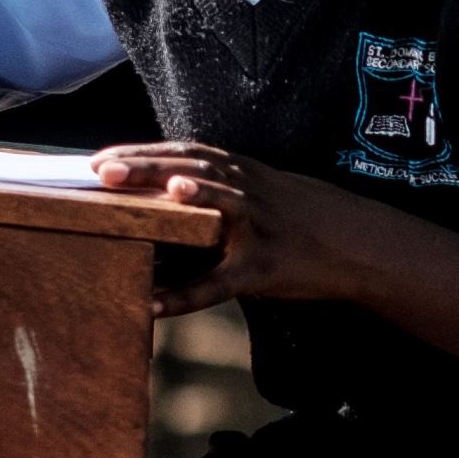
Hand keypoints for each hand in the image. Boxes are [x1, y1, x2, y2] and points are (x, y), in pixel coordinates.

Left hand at [88, 143, 372, 315]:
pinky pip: (219, 283)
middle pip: (190, 169)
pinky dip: (185, 295)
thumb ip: (222, 189)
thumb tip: (168, 193)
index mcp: (242, 173)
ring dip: (172, 199)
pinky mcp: (264, 267)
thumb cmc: (304, 221)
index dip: (143, 152)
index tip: (100, 158)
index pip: (186, 153)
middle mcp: (248, 191)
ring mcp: (258, 227)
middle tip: (100, 170)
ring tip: (134, 200)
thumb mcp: (264, 192)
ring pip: (212, 206)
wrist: (359, 245)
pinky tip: (153, 305)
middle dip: (144, 166)